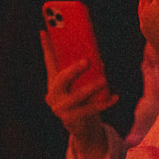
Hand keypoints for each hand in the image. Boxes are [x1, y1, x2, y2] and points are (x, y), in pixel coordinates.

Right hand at [39, 31, 115, 158]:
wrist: (81, 126)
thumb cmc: (81, 99)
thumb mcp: (79, 83)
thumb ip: (84, 70)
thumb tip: (96, 58)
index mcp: (53, 81)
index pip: (49, 61)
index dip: (46, 46)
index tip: (44, 31)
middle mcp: (53, 94)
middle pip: (61, 79)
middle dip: (74, 70)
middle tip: (88, 61)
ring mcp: (60, 108)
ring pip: (76, 96)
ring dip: (91, 88)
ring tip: (104, 80)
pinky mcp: (70, 119)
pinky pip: (89, 109)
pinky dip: (103, 103)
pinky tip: (115, 97)